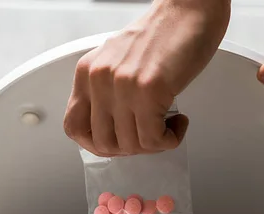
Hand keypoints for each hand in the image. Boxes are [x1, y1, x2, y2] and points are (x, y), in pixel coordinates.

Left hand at [64, 0, 229, 155]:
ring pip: (131, 145)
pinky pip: (154, 138)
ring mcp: (123, 85)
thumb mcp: (120, 62)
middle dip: (130, 149)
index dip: (97, 144)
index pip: (74, 126)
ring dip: (154, 144)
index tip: (117, 143)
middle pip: (102, 143)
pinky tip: (178, 123)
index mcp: (88, 72)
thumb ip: (110, 92)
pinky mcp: (150, 90)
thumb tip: (116, 128)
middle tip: (148, 136)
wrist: (189, 8)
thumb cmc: (164, 34)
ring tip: (167, 126)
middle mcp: (100, 79)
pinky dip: (170, 139)